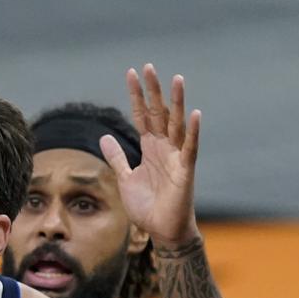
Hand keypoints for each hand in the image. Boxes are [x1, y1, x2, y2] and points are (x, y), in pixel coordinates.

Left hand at [100, 64, 201, 247]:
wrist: (162, 231)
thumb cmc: (147, 206)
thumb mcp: (125, 177)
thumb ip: (117, 157)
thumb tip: (104, 137)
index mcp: (150, 148)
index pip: (142, 115)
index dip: (136, 96)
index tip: (131, 73)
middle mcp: (164, 148)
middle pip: (159, 113)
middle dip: (153, 91)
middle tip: (148, 67)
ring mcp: (176, 157)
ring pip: (176, 124)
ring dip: (177, 103)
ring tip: (177, 79)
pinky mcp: (186, 171)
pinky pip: (190, 148)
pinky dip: (192, 132)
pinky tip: (194, 114)